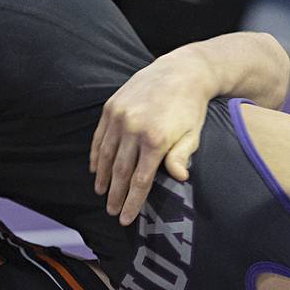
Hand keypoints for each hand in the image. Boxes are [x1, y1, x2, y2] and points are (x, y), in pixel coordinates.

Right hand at [90, 52, 213, 224]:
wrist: (181, 71)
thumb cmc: (191, 107)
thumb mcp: (193, 133)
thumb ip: (181, 156)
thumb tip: (180, 178)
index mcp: (156, 139)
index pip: (140, 180)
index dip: (132, 202)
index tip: (126, 218)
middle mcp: (134, 128)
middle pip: (120, 171)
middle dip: (115, 195)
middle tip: (112, 211)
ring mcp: (120, 116)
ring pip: (107, 155)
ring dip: (103, 177)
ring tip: (101, 193)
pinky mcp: (112, 106)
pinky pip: (100, 137)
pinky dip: (97, 155)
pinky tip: (96, 169)